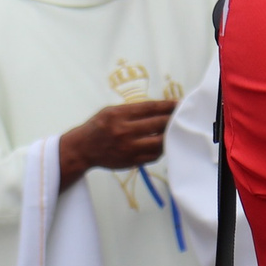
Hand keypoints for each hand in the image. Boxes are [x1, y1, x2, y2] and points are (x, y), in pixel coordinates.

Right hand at [57, 100, 177, 185]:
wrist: (83, 149)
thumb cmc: (98, 127)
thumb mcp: (110, 111)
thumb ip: (132, 110)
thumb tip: (158, 109)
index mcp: (118, 115)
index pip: (150, 108)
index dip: (167, 106)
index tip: (179, 104)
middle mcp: (124, 131)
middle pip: (158, 124)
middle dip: (173, 119)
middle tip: (182, 116)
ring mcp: (129, 148)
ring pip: (159, 142)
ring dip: (170, 135)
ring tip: (175, 131)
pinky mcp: (132, 161)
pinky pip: (154, 155)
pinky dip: (161, 148)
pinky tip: (163, 143)